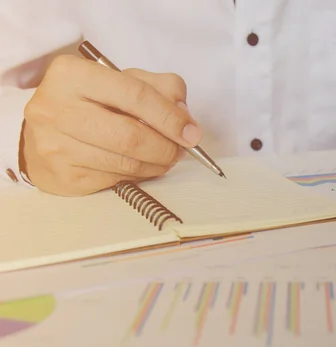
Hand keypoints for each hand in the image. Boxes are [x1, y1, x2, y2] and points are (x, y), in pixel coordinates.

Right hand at [20, 55, 201, 195]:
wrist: (42, 132)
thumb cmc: (88, 103)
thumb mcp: (121, 81)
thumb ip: (159, 88)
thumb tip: (184, 116)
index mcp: (72, 74)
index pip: (135, 95)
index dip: (170, 117)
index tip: (191, 133)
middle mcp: (56, 108)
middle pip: (131, 136)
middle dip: (166, 147)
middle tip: (180, 150)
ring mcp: (56, 145)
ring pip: (125, 162)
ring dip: (156, 164)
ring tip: (165, 158)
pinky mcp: (63, 176)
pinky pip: (115, 180)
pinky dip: (138, 175)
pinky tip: (140, 166)